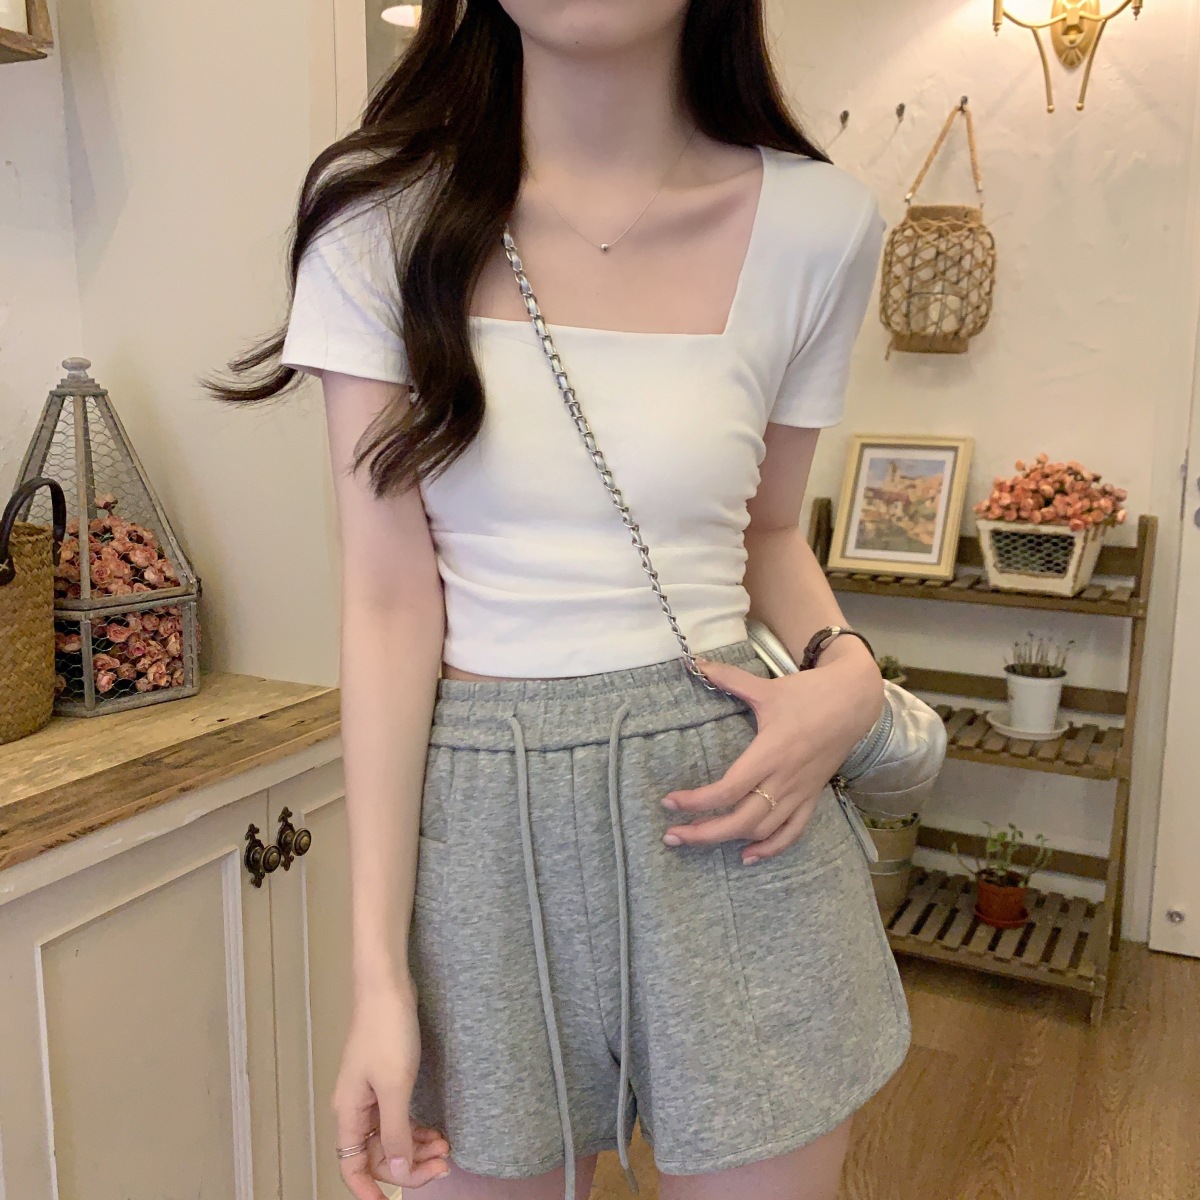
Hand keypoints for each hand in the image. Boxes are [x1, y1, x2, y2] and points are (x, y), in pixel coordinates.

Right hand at [332, 978, 451, 1196]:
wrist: (387, 987)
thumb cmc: (387, 1032)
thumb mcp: (395, 1087)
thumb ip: (395, 1133)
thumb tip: (398, 1174)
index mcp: (348, 1113)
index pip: (351, 1168)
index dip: (370, 1191)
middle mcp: (355, 1108)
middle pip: (375, 1155)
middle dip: (408, 1166)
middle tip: (443, 1165)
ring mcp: (370, 1094)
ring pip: (390, 1138)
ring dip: (416, 1148)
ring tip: (446, 1148)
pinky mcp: (386, 1080)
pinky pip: (397, 1118)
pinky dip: (416, 1129)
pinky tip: (436, 1131)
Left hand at [662, 640, 883, 863]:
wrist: (855, 700)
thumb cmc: (809, 693)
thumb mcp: (767, 687)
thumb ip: (728, 678)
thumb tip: (693, 662)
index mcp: (770, 753)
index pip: (728, 789)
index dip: (697, 802)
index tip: (669, 802)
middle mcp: (784, 779)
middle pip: (741, 820)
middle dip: (704, 833)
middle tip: (672, 836)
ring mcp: (800, 792)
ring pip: (763, 830)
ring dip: (729, 841)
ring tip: (697, 840)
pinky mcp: (812, 797)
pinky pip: (792, 832)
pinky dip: (770, 848)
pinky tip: (747, 856)